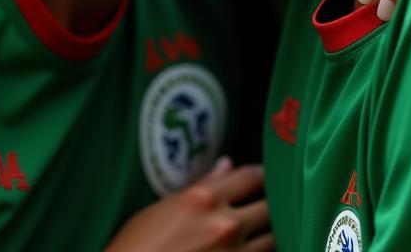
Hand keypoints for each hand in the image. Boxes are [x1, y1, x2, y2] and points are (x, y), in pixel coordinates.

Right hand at [105, 159, 272, 250]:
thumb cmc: (137, 248)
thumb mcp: (162, 209)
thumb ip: (201, 187)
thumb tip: (227, 166)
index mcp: (203, 200)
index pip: (251, 177)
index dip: (262, 175)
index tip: (264, 177)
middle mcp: (225, 226)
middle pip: (270, 207)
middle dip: (269, 205)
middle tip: (265, 207)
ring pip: (273, 240)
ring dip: (267, 236)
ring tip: (258, 234)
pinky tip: (248, 250)